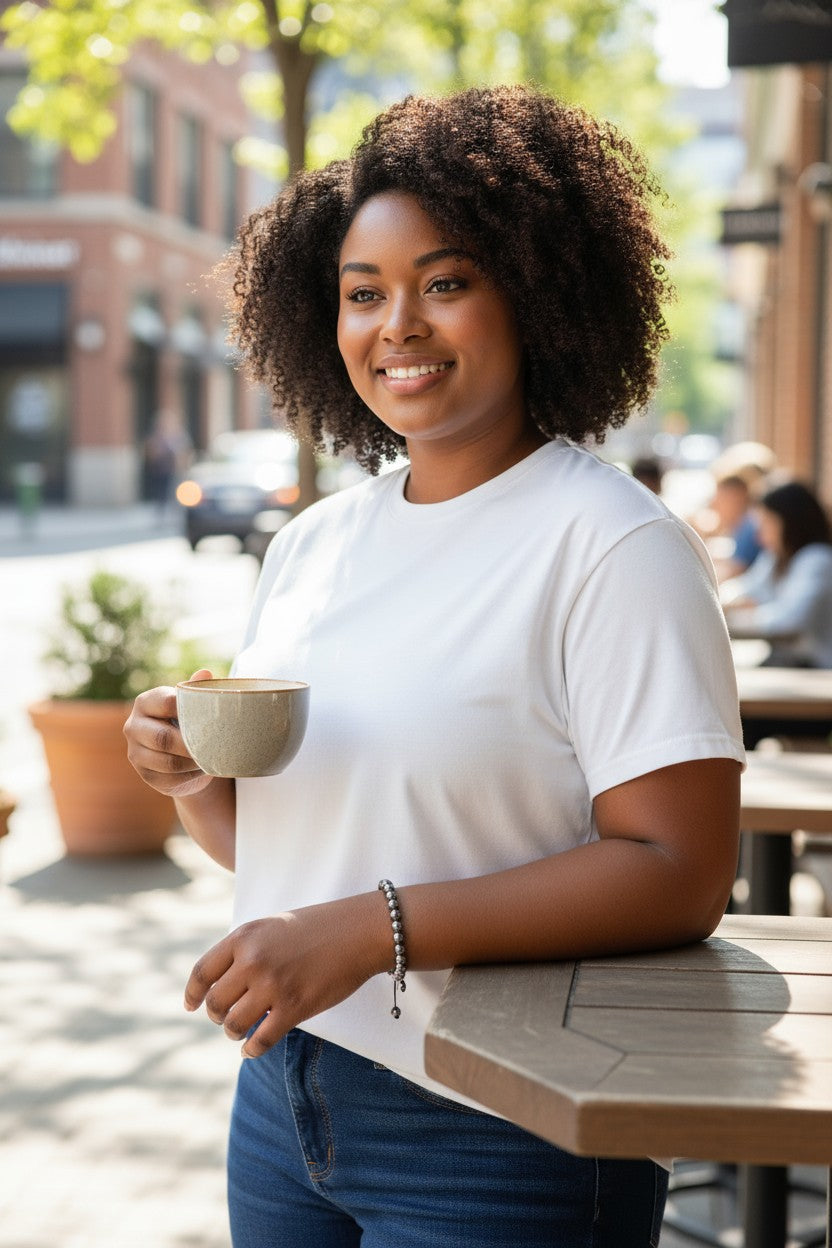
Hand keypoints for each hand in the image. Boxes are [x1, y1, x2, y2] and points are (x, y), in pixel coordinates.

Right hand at [124, 668, 214, 797]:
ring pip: (168, 762)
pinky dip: (191, 776)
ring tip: (211, 758)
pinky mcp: (145, 775)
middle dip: (192, 744)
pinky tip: (202, 769)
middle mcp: (133, 726)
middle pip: (163, 738)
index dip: (190, 710)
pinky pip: (170, 779)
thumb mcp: (190, 704)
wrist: (179, 754)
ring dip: (194, 763)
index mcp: (145, 702)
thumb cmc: (186, 721)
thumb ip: (195, 690)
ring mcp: (135, 753)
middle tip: (214, 745)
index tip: (210, 717)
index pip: (166, 703)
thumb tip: (205, 673)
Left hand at [184, 894, 388, 1057]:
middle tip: (226, 1017)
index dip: (192, 993)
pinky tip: (251, 1048)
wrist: (357, 931)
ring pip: (234, 1024)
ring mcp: (273, 985)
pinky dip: (251, 1049)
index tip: (191, 1005)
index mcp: (244, 937)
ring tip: (241, 1030)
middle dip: (217, 1015)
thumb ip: (245, 948)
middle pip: (215, 1003)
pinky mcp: (294, 1007)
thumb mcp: (272, 927)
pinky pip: (261, 1040)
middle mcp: (253, 960)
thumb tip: (222, 982)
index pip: (202, 972)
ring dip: (234, 1032)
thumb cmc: (316, 927)